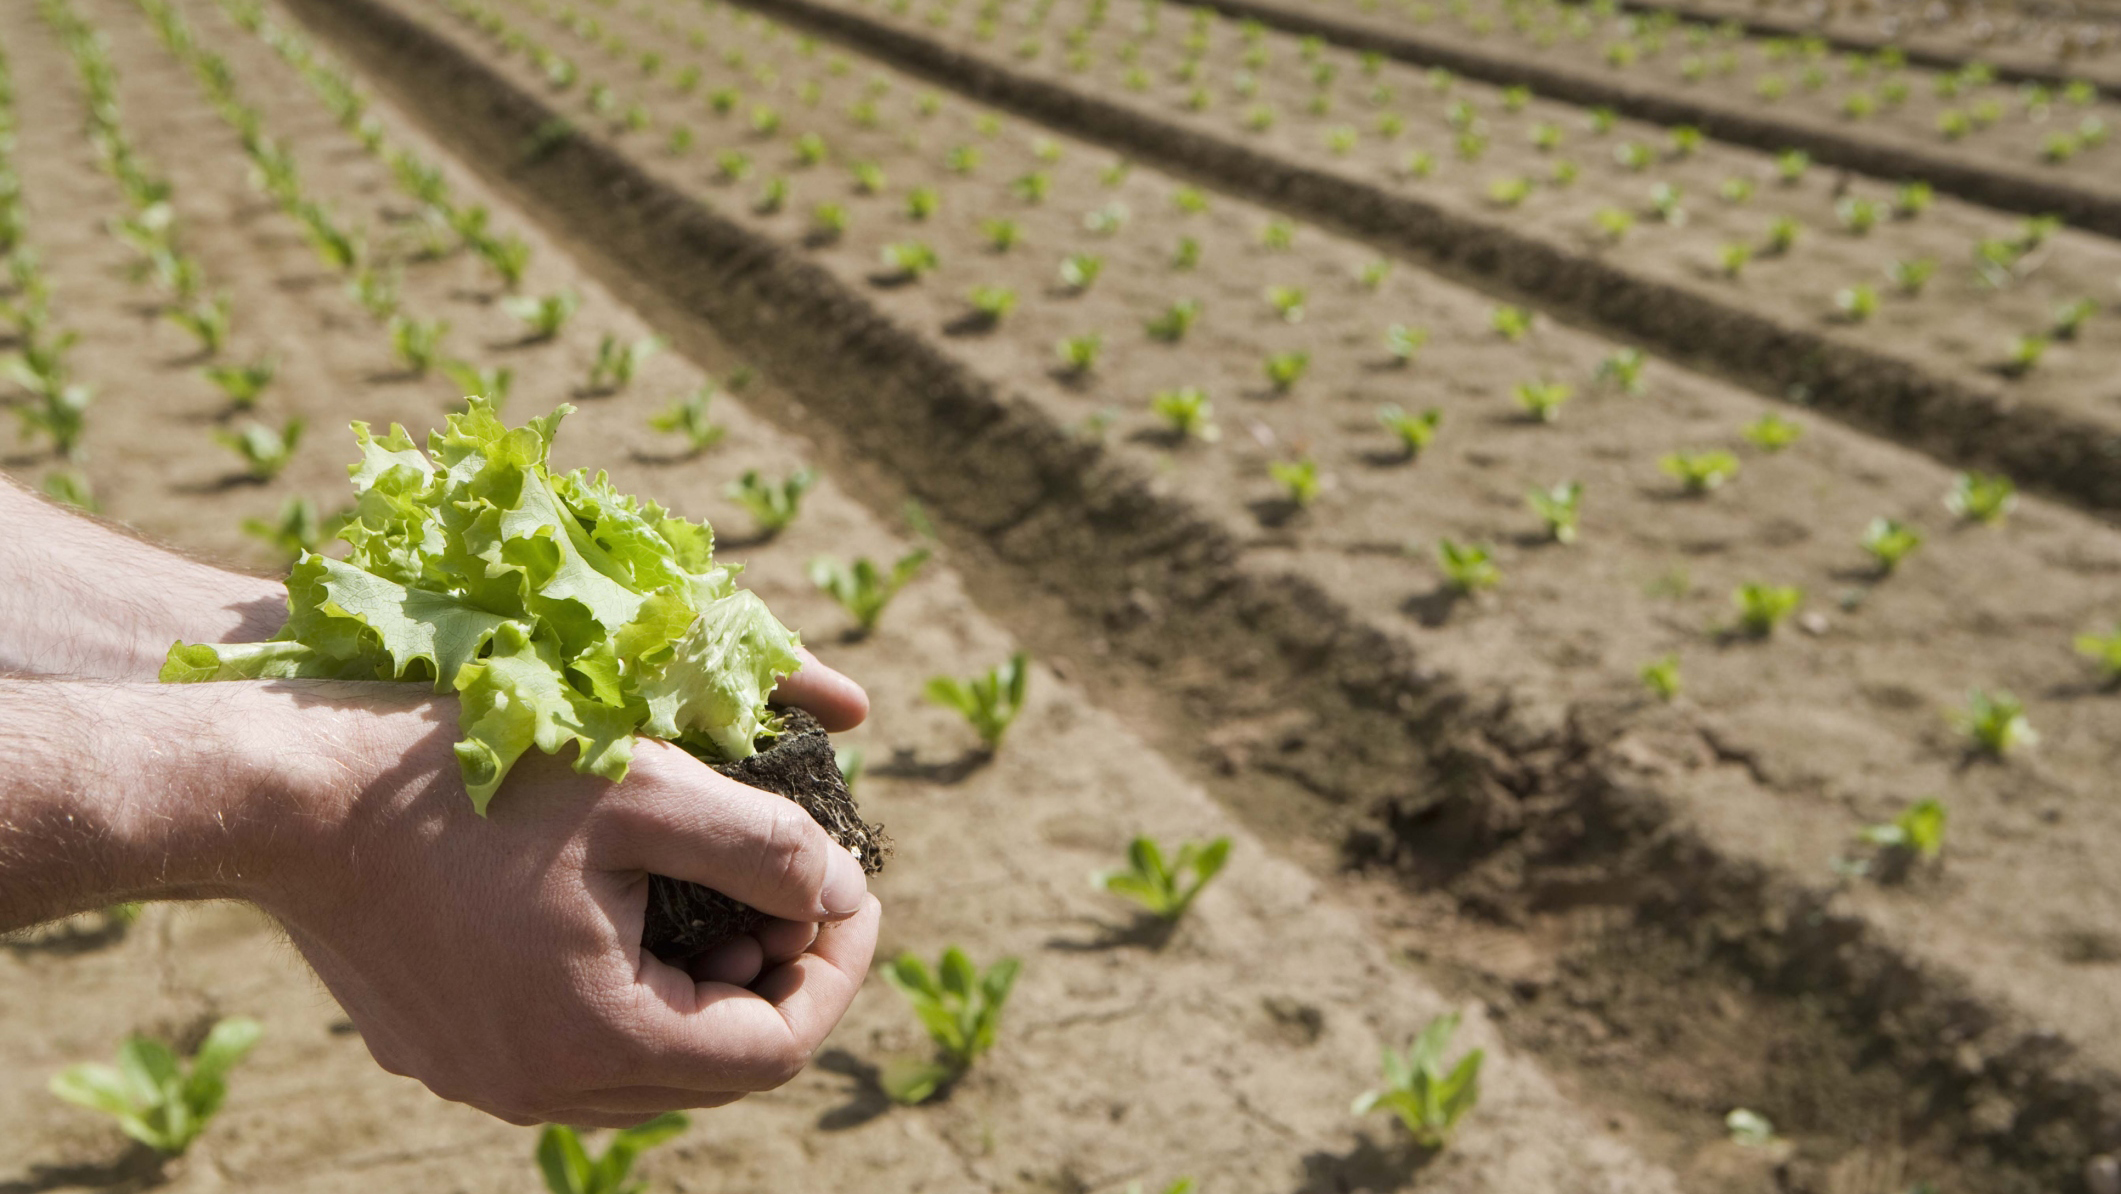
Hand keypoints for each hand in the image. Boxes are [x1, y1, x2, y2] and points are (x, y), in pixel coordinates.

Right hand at [254, 655, 878, 1126]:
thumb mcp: (648, 787)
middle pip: (717, 1070)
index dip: (839, 967)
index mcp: (598, 1037)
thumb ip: (768, 847)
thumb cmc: (471, 776)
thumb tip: (843, 891)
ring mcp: (482, 1077)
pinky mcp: (444, 1046)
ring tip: (726, 899)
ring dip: (709, 989)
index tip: (854, 887)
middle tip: (798, 890)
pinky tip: (634, 910)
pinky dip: (634, 992)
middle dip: (780, 978)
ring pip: (648, 1064)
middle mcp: (539, 1086)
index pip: (776, 1048)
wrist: (287, 792)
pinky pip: (575, 1046)